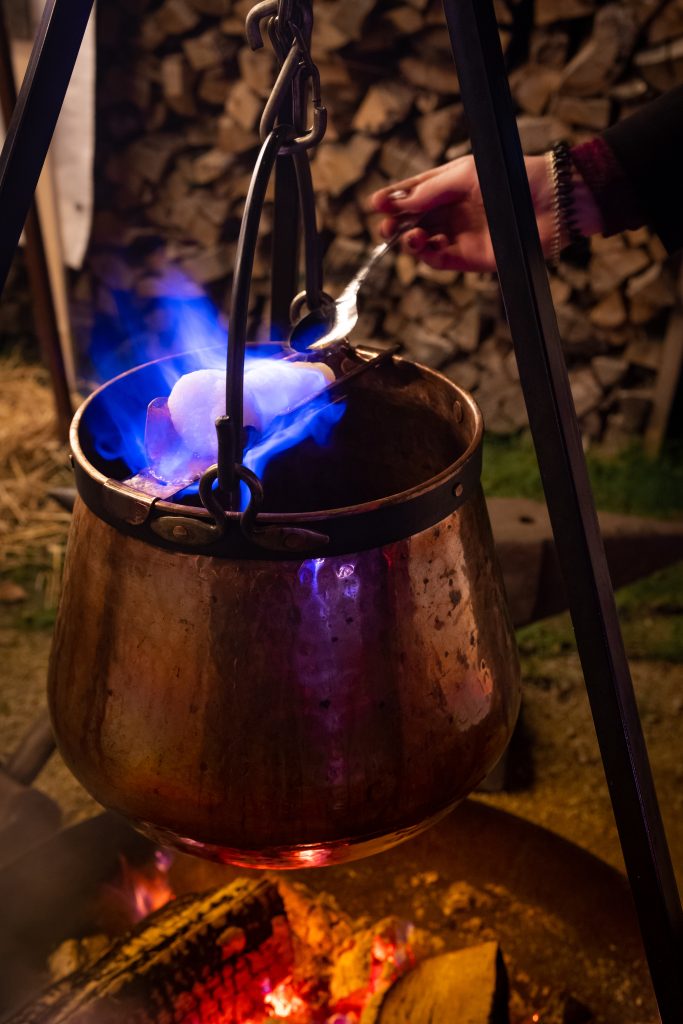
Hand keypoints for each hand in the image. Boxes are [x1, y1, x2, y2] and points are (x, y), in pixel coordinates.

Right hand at [370, 154, 600, 271]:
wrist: (552, 201)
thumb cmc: (514, 176)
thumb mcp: (465, 174)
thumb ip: (430, 190)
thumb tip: (399, 202)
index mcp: (452, 185)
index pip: (415, 193)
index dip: (394, 199)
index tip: (375, 203)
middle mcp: (455, 211)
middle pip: (416, 221)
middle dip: (397, 224)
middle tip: (386, 227)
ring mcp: (463, 235)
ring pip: (425, 243)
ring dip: (411, 241)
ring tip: (410, 236)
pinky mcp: (473, 257)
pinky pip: (441, 260)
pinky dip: (429, 255)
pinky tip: (427, 244)